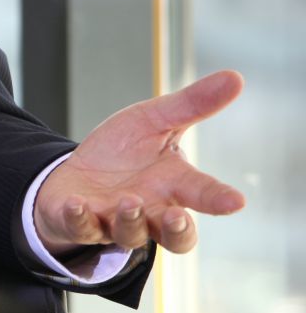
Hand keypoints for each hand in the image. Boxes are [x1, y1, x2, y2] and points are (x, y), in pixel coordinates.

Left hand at [35, 70, 246, 258]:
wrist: (78, 173)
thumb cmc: (124, 150)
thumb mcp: (155, 121)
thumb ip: (191, 105)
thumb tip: (235, 77)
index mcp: (173, 186)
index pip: (204, 195)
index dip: (220, 199)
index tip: (235, 201)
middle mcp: (150, 211)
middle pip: (175, 236)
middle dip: (178, 229)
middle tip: (177, 216)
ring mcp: (114, 221)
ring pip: (130, 235)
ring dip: (130, 220)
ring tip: (128, 201)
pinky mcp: (80, 223)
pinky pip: (80, 228)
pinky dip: (79, 218)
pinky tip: (77, 204)